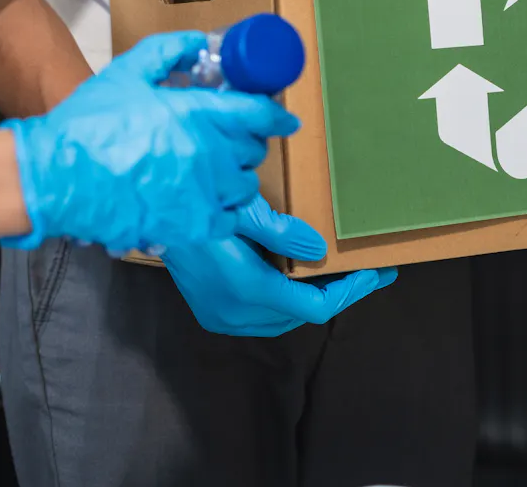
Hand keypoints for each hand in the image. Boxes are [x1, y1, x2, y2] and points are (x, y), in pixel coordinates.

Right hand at [2, 32, 298, 253]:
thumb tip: (202, 43)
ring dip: (236, 174)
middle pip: (253, 149)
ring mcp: (202, 193)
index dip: (278, 116)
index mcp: (198, 114)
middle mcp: (209, 154)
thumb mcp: (129, 72)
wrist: (53, 176)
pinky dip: (223, 209)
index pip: (259, 114)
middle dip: (248, 140)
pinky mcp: (189, 225)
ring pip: (244, 184)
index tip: (284, 119)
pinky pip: (227, 218)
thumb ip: (170, 52)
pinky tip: (206, 199)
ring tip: (216, 168)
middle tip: (232, 137)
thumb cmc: (88, 123)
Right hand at [162, 195, 397, 337]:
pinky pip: (263, 317)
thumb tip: (318, 252)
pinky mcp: (212, 314)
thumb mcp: (243, 211)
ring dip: (313, 298)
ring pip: (284, 319)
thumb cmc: (197, 208)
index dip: (350, 291)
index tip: (376, 273)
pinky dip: (288, 301)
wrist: (149, 220)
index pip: (314, 306)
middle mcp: (235, 312)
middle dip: (338, 293)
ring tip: (342, 275)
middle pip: (302, 314)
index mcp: (247, 289)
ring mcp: (221, 317)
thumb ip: (283, 234)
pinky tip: (301, 279)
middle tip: (367, 271)